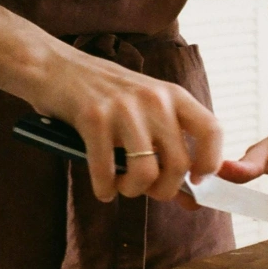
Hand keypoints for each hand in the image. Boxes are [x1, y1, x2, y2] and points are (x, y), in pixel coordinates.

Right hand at [26, 53, 222, 204]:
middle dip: (164, 190)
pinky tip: (103, 188)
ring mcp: (124, 108)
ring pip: (146, 173)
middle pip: (179, 164)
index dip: (210, 163)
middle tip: (149, 190)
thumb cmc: (106, 96)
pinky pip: (106, 171)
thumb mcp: (146, 109)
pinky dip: (105, 189)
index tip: (196, 180)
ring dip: (133, 190)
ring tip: (123, 186)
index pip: (212, 131)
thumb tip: (192, 201)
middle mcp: (154, 99)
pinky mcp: (93, 118)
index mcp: (174, 95)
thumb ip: (169, 147)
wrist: (55, 67)